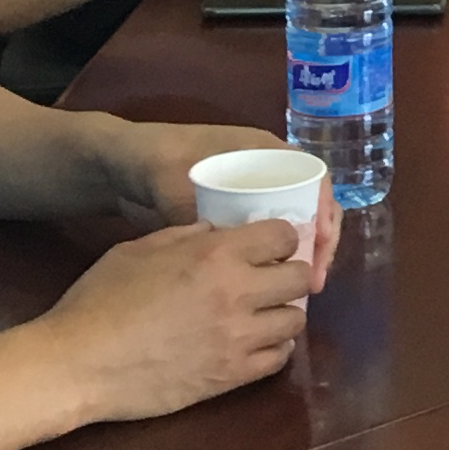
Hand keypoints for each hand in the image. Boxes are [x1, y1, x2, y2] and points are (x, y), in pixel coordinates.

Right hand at [36, 217, 316, 419]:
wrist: (78, 363)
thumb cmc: (99, 300)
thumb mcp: (138, 249)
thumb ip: (186, 236)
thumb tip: (217, 234)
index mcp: (215, 255)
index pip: (282, 235)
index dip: (277, 239)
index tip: (266, 248)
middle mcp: (237, 293)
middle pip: (298, 278)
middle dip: (286, 274)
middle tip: (266, 281)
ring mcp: (238, 339)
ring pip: (295, 321)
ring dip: (280, 314)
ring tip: (260, 315)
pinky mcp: (231, 377)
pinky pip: (278, 360)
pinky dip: (272, 349)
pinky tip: (253, 343)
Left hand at [86, 117, 342, 293]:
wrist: (122, 166)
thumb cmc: (159, 166)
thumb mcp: (187, 190)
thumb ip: (210, 223)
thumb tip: (239, 265)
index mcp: (267, 154)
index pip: (317, 183)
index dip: (326, 217)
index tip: (318, 252)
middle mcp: (269, 173)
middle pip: (312, 208)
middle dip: (318, 247)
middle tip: (311, 285)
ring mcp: (254, 194)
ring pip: (293, 227)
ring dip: (297, 259)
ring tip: (294, 295)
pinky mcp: (237, 215)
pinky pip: (267, 240)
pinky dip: (272, 262)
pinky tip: (267, 288)